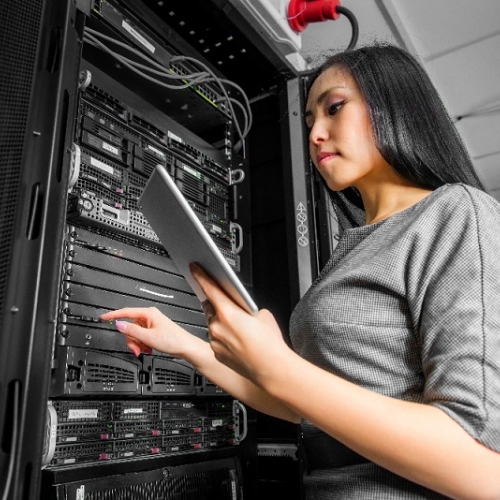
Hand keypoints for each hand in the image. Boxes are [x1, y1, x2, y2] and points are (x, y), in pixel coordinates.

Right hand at [100, 306, 196, 357]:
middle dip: (131, 339)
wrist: (185, 347)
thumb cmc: (173, 340)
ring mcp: (152, 324)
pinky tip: (149, 348)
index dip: (113, 315)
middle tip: (137, 348)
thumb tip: (119, 324)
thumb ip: (132, 331)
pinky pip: (141, 336)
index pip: (126, 312)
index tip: (103, 317)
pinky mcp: (154, 330)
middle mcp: (149, 316)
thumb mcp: (148, 337)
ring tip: (145, 349)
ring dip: (137, 343)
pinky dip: (142, 344)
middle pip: (130, 326)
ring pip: (135, 333)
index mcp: (148, 313)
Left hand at [189, 263, 293, 387]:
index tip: (194, 268)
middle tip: (229, 305)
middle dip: (216, 304)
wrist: (270, 369)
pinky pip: (215, 339)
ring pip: (212, 324)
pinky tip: (237, 341)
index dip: (200, 276)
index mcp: (228, 312)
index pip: (210, 288)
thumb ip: (247, 307)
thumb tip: (242, 308)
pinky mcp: (216, 353)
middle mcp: (217, 326)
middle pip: (210, 307)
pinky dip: (223, 337)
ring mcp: (215, 341)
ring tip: (239, 328)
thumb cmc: (269, 343)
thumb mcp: (263, 314)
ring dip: (220, 322)